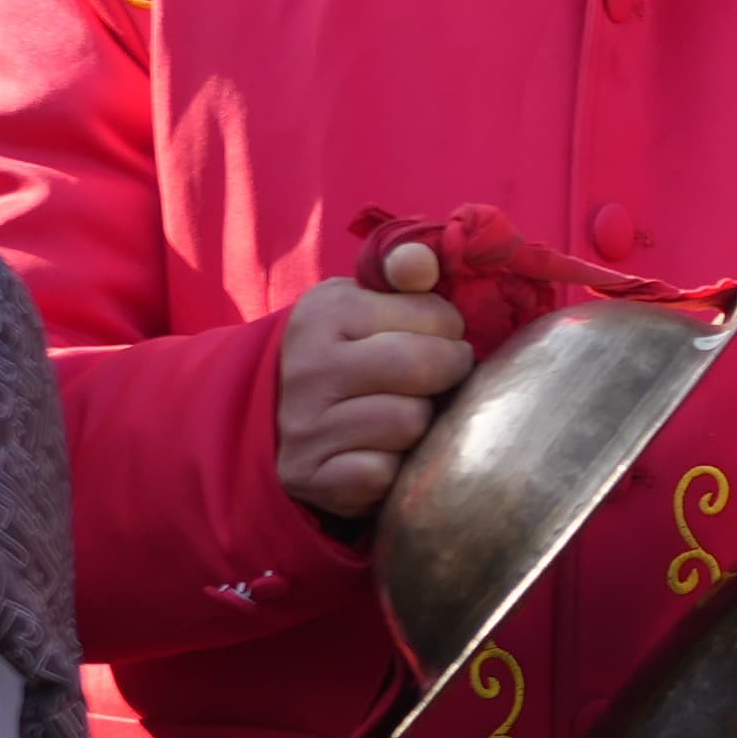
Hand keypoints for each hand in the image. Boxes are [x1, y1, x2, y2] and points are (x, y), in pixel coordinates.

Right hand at [274, 242, 474, 526]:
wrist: (287, 417)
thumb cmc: (354, 352)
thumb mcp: (373, 301)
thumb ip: (406, 270)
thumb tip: (422, 262)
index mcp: (327, 309)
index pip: (437, 315)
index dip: (448, 333)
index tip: (430, 341)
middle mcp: (307, 364)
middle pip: (425, 367)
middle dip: (445, 377)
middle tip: (431, 382)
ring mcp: (304, 423)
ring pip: (410, 423)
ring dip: (420, 427)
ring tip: (401, 418)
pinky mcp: (309, 475)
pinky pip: (384, 474)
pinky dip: (393, 471)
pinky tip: (379, 455)